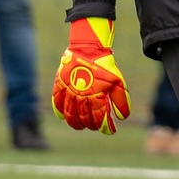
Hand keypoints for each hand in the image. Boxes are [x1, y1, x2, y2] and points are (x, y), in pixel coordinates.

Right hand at [52, 17, 131, 133]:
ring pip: (69, 113)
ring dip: (74, 122)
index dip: (105, 127)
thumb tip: (122, 118)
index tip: (110, 130)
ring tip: (79, 127)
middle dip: (91, 125)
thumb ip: (121, 101)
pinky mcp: (59, 84)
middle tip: (94, 127)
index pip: (100, 118)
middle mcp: (81, 97)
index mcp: (96, 97)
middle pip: (84, 118)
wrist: (88, 48)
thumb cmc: (105, 65)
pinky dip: (59, 111)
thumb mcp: (118, 82)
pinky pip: (56, 102)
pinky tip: (62, 116)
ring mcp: (69, 91)